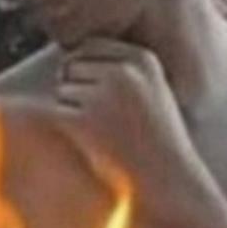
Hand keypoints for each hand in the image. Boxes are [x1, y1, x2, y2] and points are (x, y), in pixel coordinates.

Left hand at [54, 39, 199, 196]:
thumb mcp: (152, 91)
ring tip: (103, 132)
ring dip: (74, 110)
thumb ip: (122, 67)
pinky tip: (94, 143)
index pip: (90, 46)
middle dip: (79, 88)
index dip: (89, 72)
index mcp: (142, 59)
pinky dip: (69, 129)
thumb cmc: (156, 140)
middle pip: (72, 64)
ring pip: (63, 89)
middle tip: (103, 119)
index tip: (107, 99)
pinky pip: (58, 112)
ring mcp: (103, 95)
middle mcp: (123, 71)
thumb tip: (68, 59)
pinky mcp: (84, 120)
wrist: (168, 181)